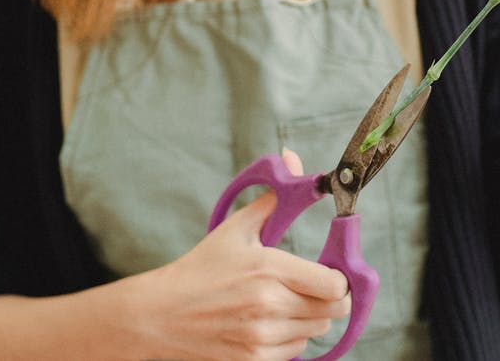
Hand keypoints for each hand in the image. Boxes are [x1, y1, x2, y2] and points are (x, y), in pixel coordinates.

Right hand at [133, 149, 350, 360]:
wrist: (160, 315)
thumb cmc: (201, 268)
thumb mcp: (236, 230)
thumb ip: (274, 198)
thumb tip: (293, 158)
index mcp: (268, 268)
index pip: (335, 285)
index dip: (339, 277)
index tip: (329, 270)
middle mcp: (268, 306)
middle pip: (334, 309)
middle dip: (328, 296)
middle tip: (311, 285)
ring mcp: (261, 337)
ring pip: (317, 329)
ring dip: (309, 316)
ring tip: (282, 301)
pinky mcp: (254, 360)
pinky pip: (297, 349)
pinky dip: (291, 336)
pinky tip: (269, 321)